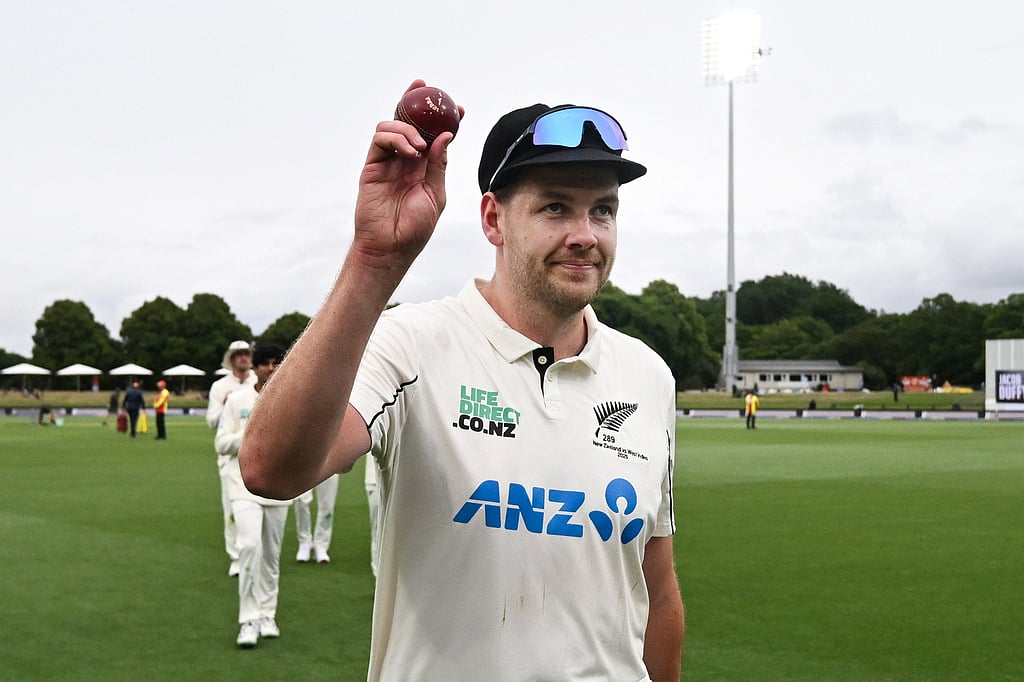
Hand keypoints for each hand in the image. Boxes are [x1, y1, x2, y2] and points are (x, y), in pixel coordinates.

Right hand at [351, 80, 463, 270]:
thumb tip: (445, 135)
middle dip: (417, 102)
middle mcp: (406, 159)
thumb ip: (439, 165)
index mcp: (424, 165)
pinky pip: (380, 139)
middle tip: (427, 89)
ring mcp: (387, 161)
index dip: (445, 119)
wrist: (391, 247)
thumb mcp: (436, 194)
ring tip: (420, 146)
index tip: (460, 109)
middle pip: (410, 122)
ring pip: (392, 126)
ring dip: (409, 129)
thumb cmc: (415, 227)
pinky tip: (410, 151)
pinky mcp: (372, 165)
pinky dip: (396, 138)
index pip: (435, 135)